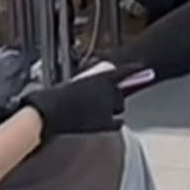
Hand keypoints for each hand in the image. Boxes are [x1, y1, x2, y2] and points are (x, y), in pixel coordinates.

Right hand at [19, 64, 142, 139]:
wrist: (46, 114)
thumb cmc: (52, 99)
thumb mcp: (71, 85)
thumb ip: (87, 84)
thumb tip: (90, 88)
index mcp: (100, 77)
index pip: (124, 72)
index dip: (134, 69)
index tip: (142, 67)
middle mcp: (108, 90)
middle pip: (120, 92)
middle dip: (114, 95)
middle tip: (98, 100)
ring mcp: (108, 107)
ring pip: (119, 106)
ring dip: (113, 108)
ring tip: (96, 111)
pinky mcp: (104, 122)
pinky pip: (117, 122)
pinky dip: (114, 121)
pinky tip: (107, 122)